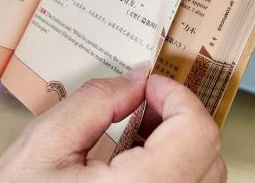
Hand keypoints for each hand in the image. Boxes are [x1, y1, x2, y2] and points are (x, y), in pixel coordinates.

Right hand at [0, 68, 225, 181]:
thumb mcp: (44, 144)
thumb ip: (95, 103)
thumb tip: (136, 81)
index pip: (197, 133)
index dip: (177, 96)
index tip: (150, 86)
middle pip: (209, 156)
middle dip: (179, 117)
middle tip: (142, 102)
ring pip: (204, 178)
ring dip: (180, 143)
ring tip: (138, 129)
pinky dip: (175, 168)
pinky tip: (137, 159)